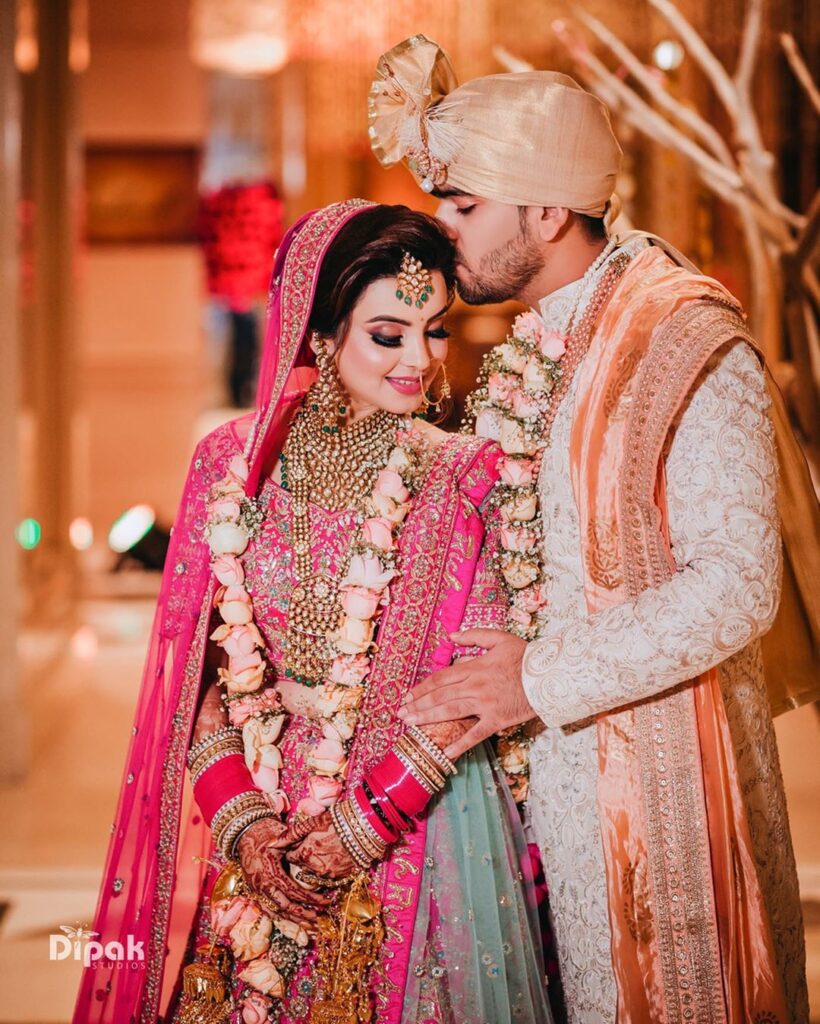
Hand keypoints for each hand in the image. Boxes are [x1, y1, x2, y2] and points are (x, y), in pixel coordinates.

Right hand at [236, 818, 330, 925]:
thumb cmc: (267, 833)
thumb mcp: (283, 838)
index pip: (293, 891)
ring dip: (292, 921)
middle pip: (284, 906)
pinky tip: (291, 922)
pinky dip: (279, 917)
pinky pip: (266, 909)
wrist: (245, 832)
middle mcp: (262, 884)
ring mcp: (256, 889)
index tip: (325, 901)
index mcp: (271, 872)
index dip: (310, 899)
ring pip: (275, 912)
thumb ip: (297, 849)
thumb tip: (317, 858)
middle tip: (318, 920)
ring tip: (308, 927)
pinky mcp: (253, 891)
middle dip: (302, 915)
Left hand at [286, 811, 356, 880]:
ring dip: (316, 866)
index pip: (290, 858)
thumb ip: (289, 835)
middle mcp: (315, 869)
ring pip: (314, 874)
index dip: (294, 849)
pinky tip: (334, 857)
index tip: (300, 843)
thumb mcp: (311, 823)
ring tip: (325, 851)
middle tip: (314, 846)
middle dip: (304, 859)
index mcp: (305, 855)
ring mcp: (329, 875)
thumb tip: (271, 844)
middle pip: (301, 868)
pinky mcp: (341, 877)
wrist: (362, 827)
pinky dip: (328, 870)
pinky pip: (328, 878)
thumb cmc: (335, 821)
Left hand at [397, 628, 532, 758]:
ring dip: (428, 719)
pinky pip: (474, 734)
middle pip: (440, 696)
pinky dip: (459, 745)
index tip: (409, 695)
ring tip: (411, 725)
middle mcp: (475, 686)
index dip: (422, 688)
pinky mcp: (496, 720)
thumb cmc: (524, 657)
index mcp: (474, 667)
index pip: (441, 678)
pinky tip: (445, 753)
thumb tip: (450, 636)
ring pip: (450, 712)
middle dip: (418, 705)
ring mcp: (485, 704)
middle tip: (401, 713)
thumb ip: (473, 636)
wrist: (549, 676)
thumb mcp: (498, 638)